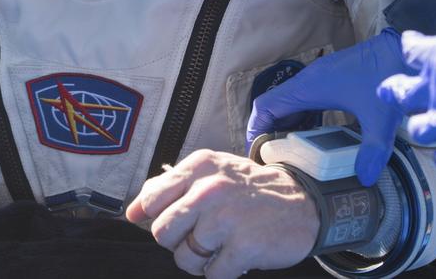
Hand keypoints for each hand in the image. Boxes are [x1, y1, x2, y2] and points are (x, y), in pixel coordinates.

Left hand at [125, 149, 318, 276]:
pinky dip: (220, 273)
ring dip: (199, 262)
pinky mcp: (244, 247)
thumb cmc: (249, 190)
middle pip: (162, 233)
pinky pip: (212, 275)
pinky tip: (234, 258)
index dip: (154, 217)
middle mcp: (210, 189)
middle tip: (198, 238)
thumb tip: (132, 212)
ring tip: (217, 249)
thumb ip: (171, 186)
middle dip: (177, 243)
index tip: (170, 222)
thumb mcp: (212, 172)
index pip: (151, 198)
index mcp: (199, 167)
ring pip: (184, 258)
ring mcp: (227, 218)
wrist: (303, 202)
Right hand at [245, 30, 406, 185]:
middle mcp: (307, 82)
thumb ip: (372, 150)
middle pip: (273, 107)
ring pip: (289, 104)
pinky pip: (305, 101)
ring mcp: (318, 80)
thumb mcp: (381, 117)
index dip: (256, 129)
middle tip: (273, 160)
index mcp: (308, 88)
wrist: (403, 49)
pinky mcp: (330, 81)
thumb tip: (363, 178)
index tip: (257, 153)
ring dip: (286, 126)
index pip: (265, 106)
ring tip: (291, 153)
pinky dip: (302, 120)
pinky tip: (316, 138)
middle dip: (269, 133)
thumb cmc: (387, 75)